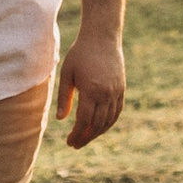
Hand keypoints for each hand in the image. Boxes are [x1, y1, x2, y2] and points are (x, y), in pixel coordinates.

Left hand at [55, 29, 124, 149]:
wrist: (102, 38)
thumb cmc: (80, 54)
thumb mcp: (67, 73)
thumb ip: (64, 97)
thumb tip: (61, 119)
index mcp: (91, 90)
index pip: (84, 120)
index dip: (77, 134)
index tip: (69, 141)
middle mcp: (106, 93)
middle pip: (97, 124)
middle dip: (86, 137)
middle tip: (75, 144)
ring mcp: (116, 92)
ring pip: (108, 120)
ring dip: (97, 133)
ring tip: (85, 138)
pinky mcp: (121, 89)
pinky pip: (117, 112)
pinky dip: (108, 123)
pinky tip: (99, 128)